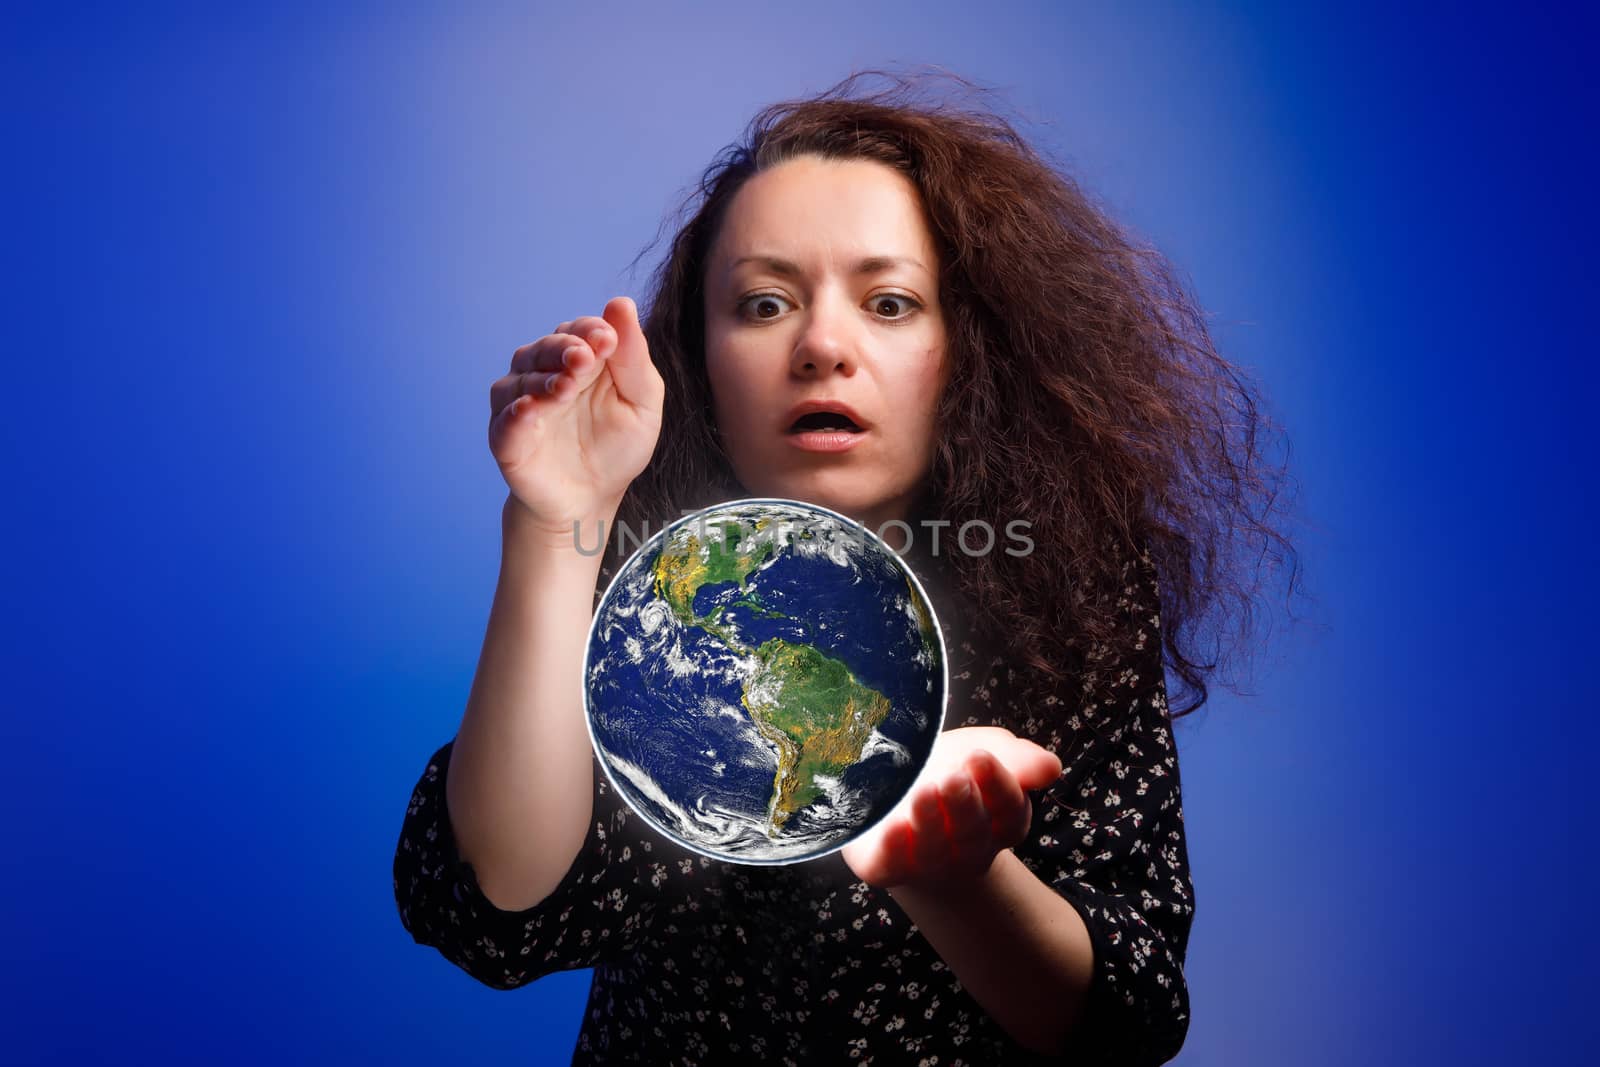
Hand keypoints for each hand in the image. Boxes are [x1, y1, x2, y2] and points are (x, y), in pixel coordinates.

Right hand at [488, 295, 664, 536]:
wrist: (590, 499)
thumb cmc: (616, 447)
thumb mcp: (641, 402)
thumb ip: (633, 357)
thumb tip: (621, 303)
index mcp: (580, 359)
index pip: (580, 330)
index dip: (591, 330)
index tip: (607, 337)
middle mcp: (543, 372)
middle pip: (546, 347)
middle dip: (565, 349)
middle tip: (583, 356)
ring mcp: (520, 402)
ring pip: (522, 378)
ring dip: (543, 379)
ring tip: (565, 386)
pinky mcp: (505, 436)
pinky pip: (505, 419)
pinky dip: (516, 413)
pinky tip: (530, 409)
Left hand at [840, 727, 1063, 890]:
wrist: (898, 793)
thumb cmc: (951, 767)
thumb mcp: (988, 751)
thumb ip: (1020, 760)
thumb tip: (1052, 768)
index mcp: (1000, 822)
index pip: (1008, 809)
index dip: (996, 785)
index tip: (980, 757)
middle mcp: (968, 849)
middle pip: (971, 833)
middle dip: (963, 806)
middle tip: (954, 776)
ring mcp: (927, 862)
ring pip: (932, 849)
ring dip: (928, 821)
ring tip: (922, 791)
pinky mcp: (886, 867)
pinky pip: (891, 865)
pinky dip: (892, 848)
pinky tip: (892, 825)